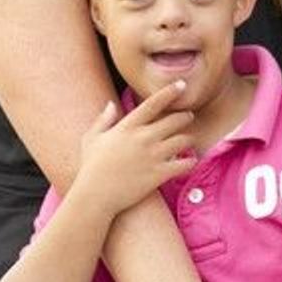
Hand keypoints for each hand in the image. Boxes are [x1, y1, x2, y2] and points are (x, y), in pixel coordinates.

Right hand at [72, 82, 196, 218]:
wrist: (94, 197)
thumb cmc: (91, 168)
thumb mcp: (91, 140)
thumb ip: (103, 120)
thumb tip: (111, 104)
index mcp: (127, 127)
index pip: (153, 103)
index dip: (169, 92)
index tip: (182, 84)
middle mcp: (143, 138)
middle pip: (176, 120)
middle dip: (185, 117)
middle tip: (187, 117)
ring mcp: (153, 156)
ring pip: (184, 140)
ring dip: (189, 139)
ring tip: (187, 141)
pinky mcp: (160, 173)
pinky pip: (186, 163)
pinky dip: (191, 161)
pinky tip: (189, 161)